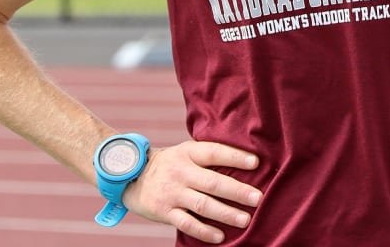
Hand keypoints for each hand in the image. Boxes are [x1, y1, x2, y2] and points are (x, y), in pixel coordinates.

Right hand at [124, 140, 261, 243]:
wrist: (131, 176)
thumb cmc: (171, 164)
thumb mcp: (186, 152)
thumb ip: (209, 157)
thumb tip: (247, 164)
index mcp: (189, 153)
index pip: (214, 152)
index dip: (235, 157)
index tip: (256, 163)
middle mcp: (181, 172)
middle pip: (213, 182)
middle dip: (237, 191)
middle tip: (258, 198)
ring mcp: (172, 193)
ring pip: (203, 205)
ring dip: (226, 213)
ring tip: (245, 219)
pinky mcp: (164, 211)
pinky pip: (187, 223)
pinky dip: (204, 231)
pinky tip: (220, 236)